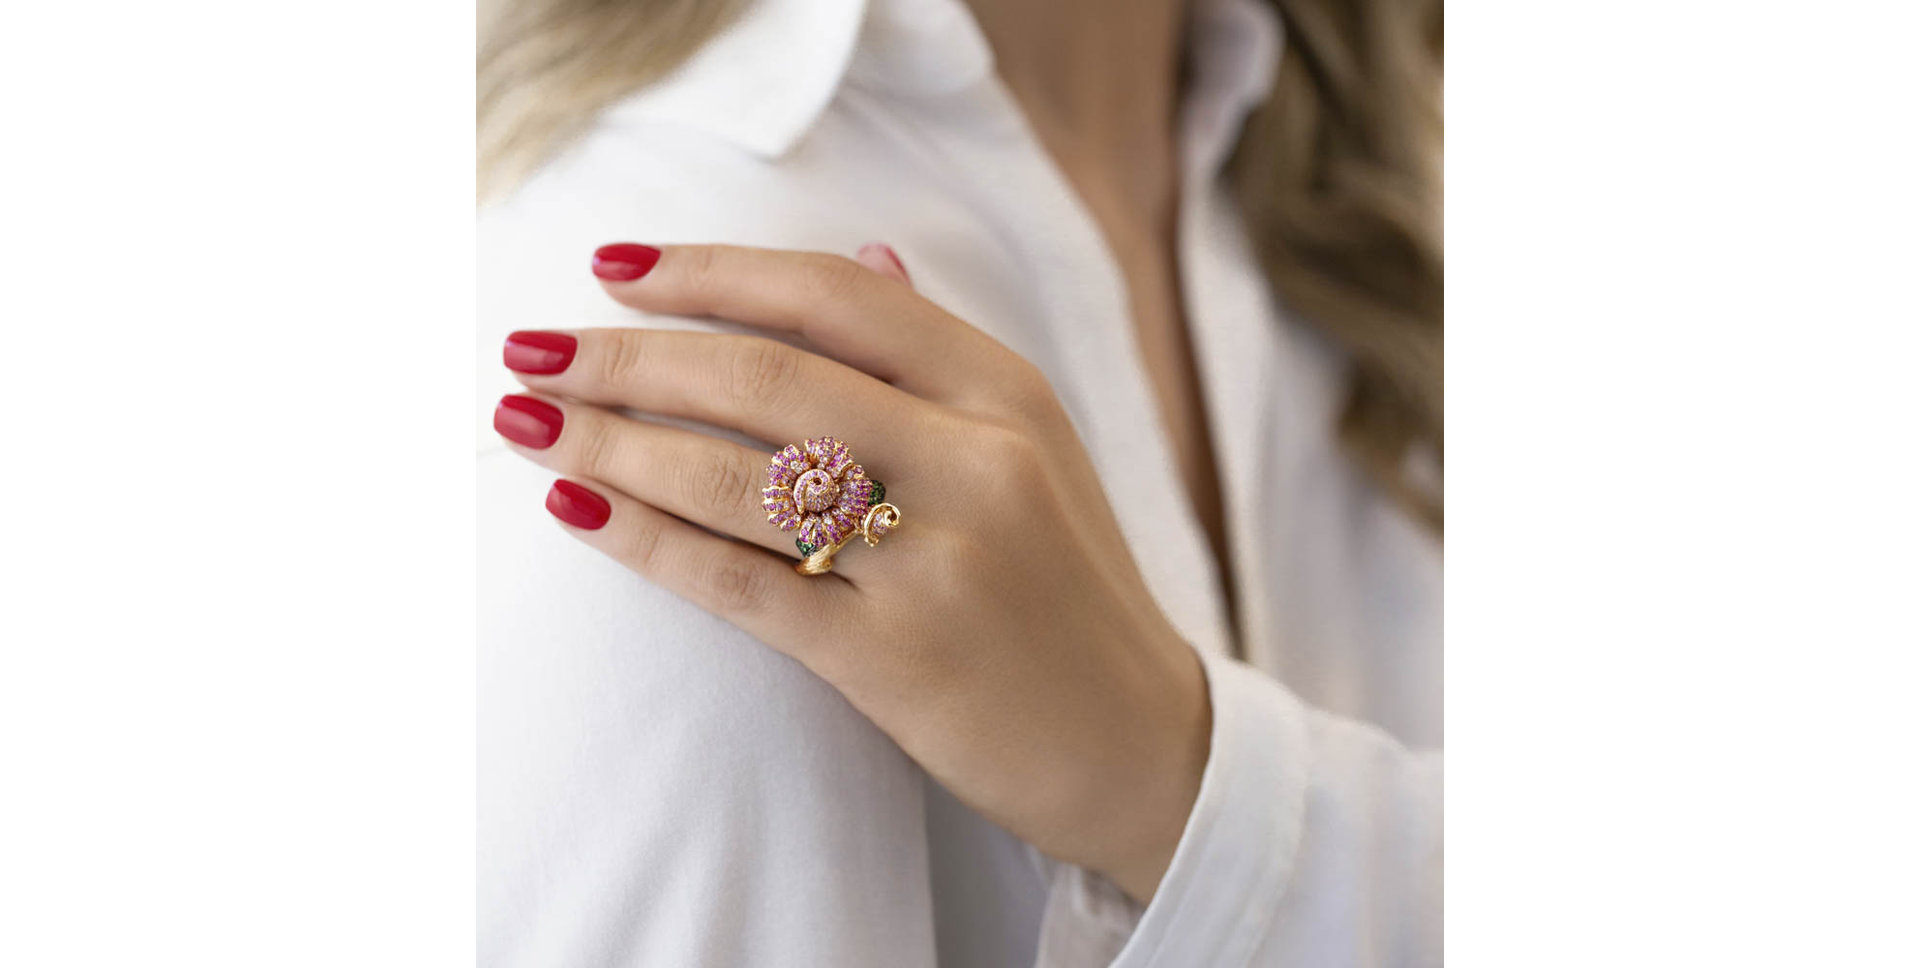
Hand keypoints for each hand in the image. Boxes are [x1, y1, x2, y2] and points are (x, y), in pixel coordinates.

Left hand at [493, 242, 1210, 900]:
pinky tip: (577, 512)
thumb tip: (868, 252)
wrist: (1140, 742)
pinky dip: (646, 540)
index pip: (835, 295)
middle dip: (626, 357)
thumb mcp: (1035, 447)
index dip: (709, 270)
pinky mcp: (896, 658)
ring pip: (739, 474)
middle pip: (766, 374)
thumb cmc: (1065, 588)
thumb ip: (942, 356)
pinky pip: (741, 581)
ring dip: (612, 444)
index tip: (610, 267)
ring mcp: (938, 559)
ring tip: (526, 427)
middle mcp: (977, 459)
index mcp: (1006, 391)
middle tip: (531, 352)